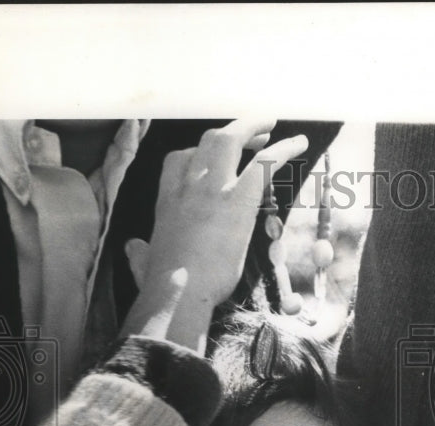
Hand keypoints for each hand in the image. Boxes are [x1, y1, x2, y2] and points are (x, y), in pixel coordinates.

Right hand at [122, 120, 307, 350]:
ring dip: (253, 127)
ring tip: (272, 124)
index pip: (180, 159)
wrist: (178, 291)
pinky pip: (263, 163)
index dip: (200, 153)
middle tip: (255, 133)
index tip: (215, 158)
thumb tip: (134, 250)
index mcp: (167, 197)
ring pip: (230, 140)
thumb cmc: (163, 283)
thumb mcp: (145, 261)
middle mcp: (187, 184)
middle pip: (209, 140)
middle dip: (232, 131)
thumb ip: (141, 252)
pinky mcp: (236, 199)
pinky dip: (283, 149)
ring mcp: (211, 188)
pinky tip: (299, 143)